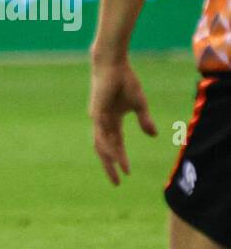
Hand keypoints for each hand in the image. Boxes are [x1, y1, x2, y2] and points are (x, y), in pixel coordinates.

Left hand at [89, 60, 156, 184]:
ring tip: (117, 173)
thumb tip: (152, 136)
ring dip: (109, 160)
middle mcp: (102, 122)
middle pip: (104, 149)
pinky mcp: (97, 112)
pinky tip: (112, 155)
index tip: (128, 173)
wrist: (113, 65)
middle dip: (110, 166)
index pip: (115, 144)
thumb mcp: (139, 105)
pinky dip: (107, 145)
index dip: (121, 158)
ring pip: (101, 144)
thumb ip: (144, 121)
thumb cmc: (125, 81)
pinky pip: (101, 133)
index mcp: (111, 121)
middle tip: (116, 183)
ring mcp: (97, 118)